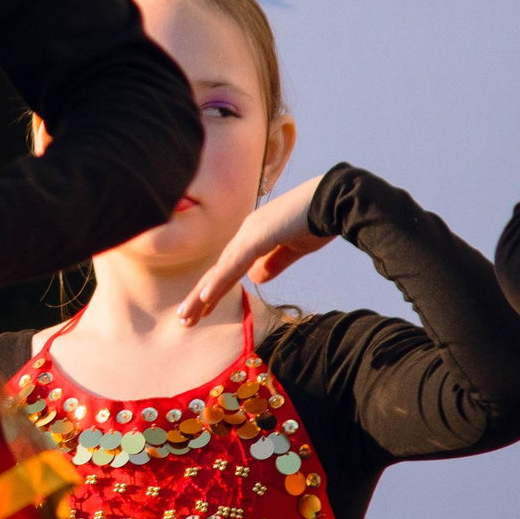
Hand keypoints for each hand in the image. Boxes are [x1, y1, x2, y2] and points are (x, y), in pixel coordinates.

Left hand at [178, 175, 328, 322]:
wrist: (334, 200)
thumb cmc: (317, 221)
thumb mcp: (293, 249)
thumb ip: (274, 263)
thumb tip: (255, 278)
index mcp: (254, 236)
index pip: (229, 268)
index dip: (215, 288)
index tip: (202, 309)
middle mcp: (246, 233)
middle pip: (218, 269)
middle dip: (201, 295)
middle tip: (185, 318)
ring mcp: (250, 233)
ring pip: (221, 269)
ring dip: (202, 294)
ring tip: (187, 315)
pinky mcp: (258, 235)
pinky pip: (234, 263)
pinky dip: (219, 281)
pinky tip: (206, 297)